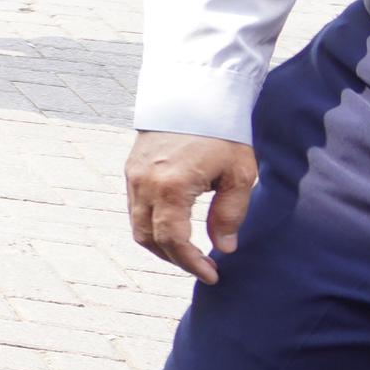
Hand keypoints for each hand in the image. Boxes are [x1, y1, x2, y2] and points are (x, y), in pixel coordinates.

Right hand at [126, 132, 258, 283]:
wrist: (193, 93)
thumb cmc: (222, 132)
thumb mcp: (238, 175)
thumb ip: (230, 214)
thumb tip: (224, 247)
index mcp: (171, 187)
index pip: (174, 241)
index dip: (192, 264)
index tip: (212, 275)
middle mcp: (144, 185)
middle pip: (150, 239)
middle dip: (175, 259)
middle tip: (202, 267)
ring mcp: (133, 177)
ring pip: (138, 227)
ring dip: (161, 245)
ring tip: (189, 251)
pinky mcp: (131, 170)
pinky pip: (135, 209)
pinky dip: (153, 226)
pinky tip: (175, 227)